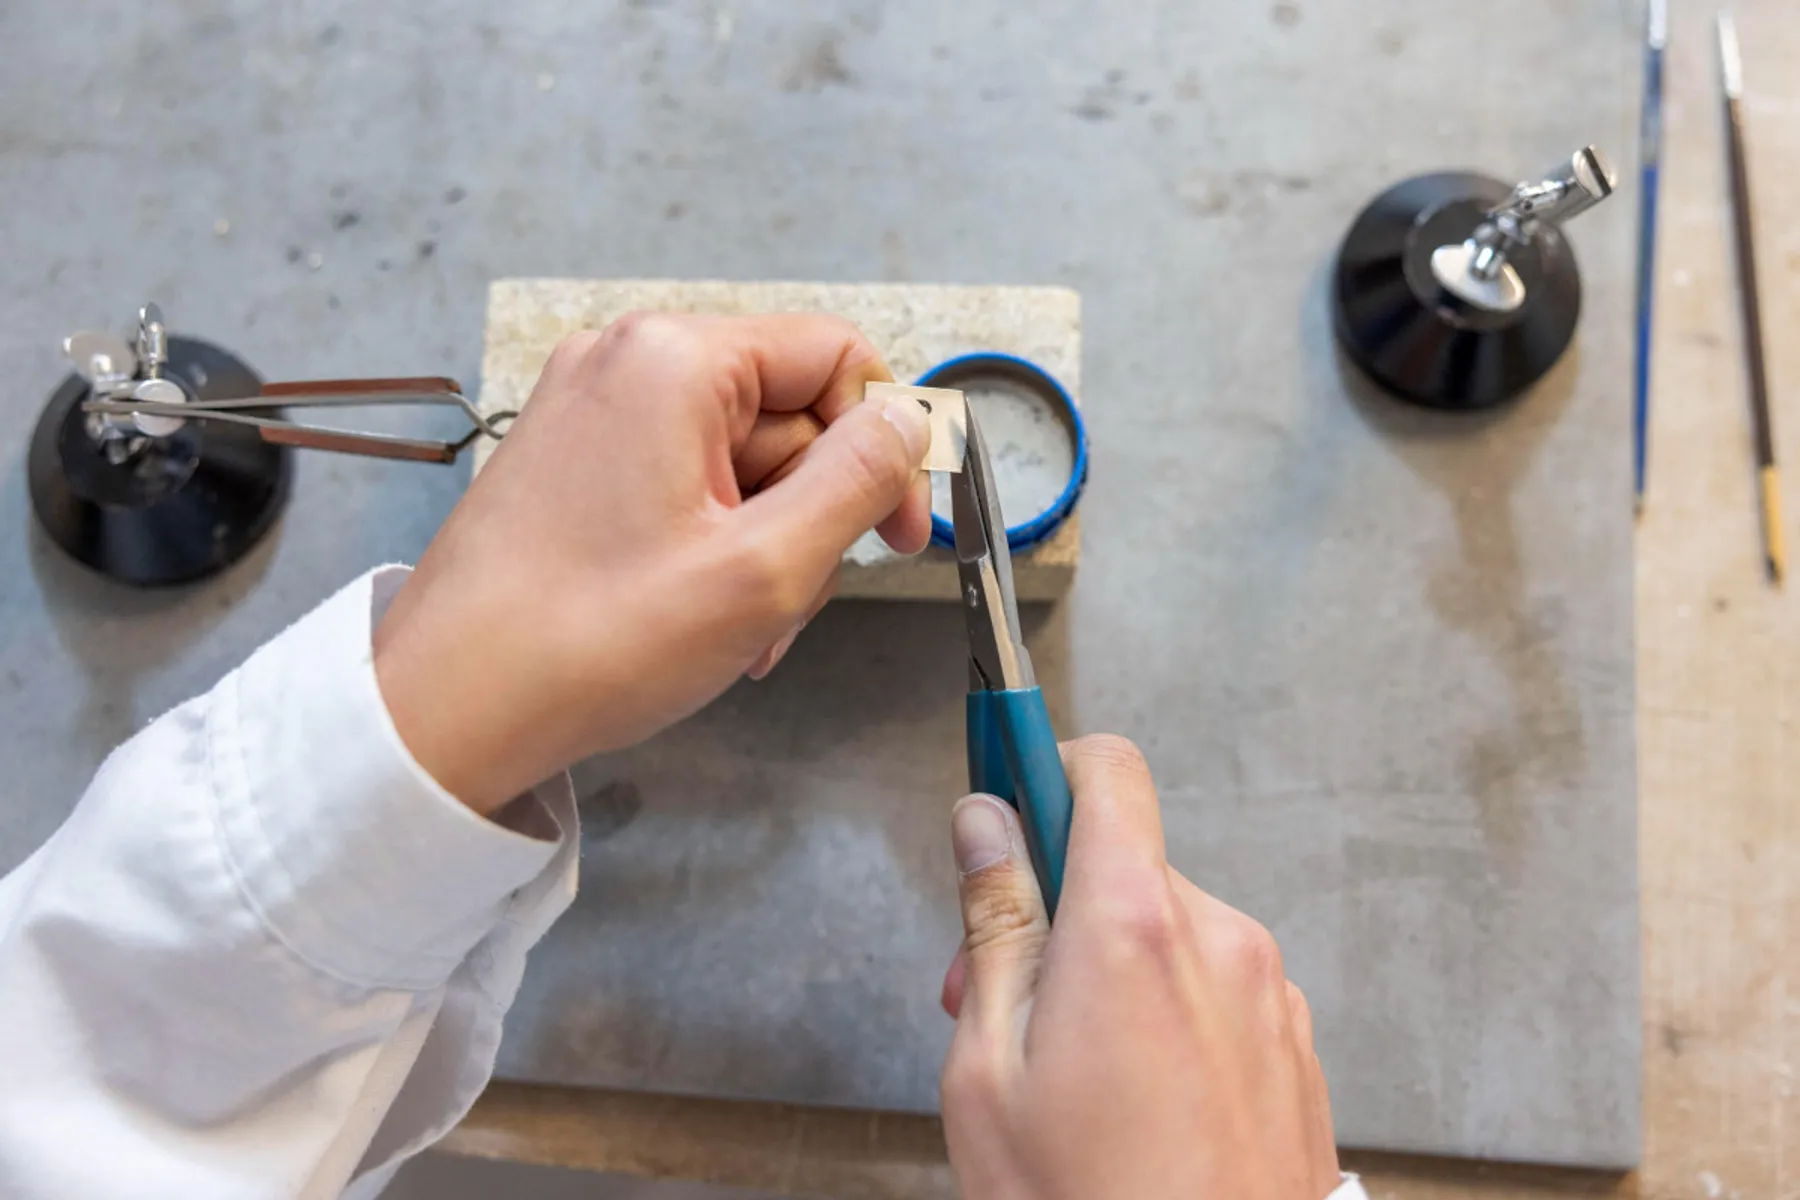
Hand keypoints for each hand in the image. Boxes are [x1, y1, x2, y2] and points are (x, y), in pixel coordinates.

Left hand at [373, 313, 932, 812]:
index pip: (835, 354)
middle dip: (811, 517)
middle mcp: (626, 362)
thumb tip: (910, 419)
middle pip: (787, 415)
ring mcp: (592, 412)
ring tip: (743, 634)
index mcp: (674, 359)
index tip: (901, 533)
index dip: (887, 443)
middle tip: (792, 608)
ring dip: (765, 549)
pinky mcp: (573, 463)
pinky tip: (705, 621)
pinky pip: (683, 486)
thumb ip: (858, 481)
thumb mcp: (765, 567)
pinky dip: (713, 549)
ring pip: (739, 463)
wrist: (445, 710)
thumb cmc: (591, 642)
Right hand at [939, 736, 1340, 1199]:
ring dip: (1109, 968)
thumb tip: (985, 826)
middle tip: (997, 995)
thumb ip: (994, 926)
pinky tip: (1130, 1102)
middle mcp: (1220, 941)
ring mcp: (1270, 996)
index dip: (1045, 767)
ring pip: (1167, 931)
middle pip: (1124, 864)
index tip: (1004, 783)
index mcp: (1136, 926)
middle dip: (1055, 907)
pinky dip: (1165, 1013)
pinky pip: (1214, 988)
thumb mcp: (989, 1070)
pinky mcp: (1295, 1047)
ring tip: (1066, 1073)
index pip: (1105, 771)